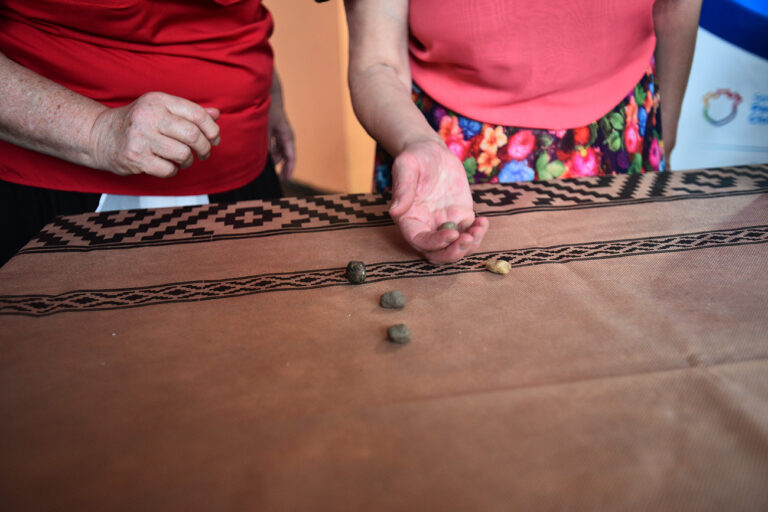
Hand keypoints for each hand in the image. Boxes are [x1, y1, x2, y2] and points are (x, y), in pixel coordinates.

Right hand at [89, 92, 220, 177]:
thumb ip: (189, 112)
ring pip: (183, 154)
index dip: (212, 129)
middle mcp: (149, 116)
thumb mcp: (161, 109)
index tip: (215, 139)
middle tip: (204, 153)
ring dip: (188, 161)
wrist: (99, 136)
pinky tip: (167, 165)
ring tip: (183, 160)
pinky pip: (169, 169)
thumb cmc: (136, 123)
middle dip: (204, 148)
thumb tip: (217, 114)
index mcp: (158, 100)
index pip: (197, 114)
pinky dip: (173, 170)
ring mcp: (141, 137)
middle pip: (193, 135)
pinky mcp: (135, 157)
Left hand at [268, 102, 295, 181]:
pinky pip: (276, 146)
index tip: (285, 179)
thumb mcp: (266, 129)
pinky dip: (271, 152)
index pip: (290, 157)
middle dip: (283, 167)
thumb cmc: (268, 112)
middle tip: (279, 179)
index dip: (289, 169)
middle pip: (286, 156)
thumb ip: (266, 144)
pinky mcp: (275, 132)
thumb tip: (265, 159)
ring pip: (280, 152)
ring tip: (269, 168)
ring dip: (275, 159)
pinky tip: (265, 157)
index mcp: (287, 137)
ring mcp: (281, 134)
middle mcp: (286, 137)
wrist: (269, 96)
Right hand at [389, 139, 488, 263]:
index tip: (452, 234)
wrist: (431, 152)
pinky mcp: (460, 217)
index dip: (435, 243)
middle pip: (437, 253)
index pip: (419, 240)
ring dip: (469, 245)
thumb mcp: (406, 166)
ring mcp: (444, 224)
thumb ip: (402, 188)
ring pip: (455, 248)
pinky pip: (469, 234)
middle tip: (467, 239)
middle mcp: (425, 226)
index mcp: (409, 219)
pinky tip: (483, 222)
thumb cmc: (415, 158)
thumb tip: (395, 210)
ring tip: (480, 228)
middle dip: (453, 252)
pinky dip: (478, 233)